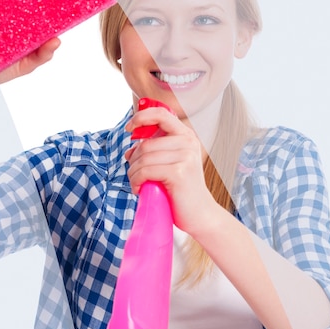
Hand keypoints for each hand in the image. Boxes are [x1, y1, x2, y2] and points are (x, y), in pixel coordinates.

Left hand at [124, 106, 218, 235]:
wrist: (200, 214)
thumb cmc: (181, 190)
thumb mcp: (168, 165)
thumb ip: (152, 153)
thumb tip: (129, 150)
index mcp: (186, 136)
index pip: (161, 114)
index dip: (141, 117)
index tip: (128, 128)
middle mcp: (188, 142)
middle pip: (145, 144)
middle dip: (133, 162)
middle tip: (136, 176)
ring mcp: (185, 156)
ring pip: (143, 158)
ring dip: (133, 174)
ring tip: (138, 185)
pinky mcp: (179, 172)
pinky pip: (145, 171)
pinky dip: (136, 181)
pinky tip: (140, 190)